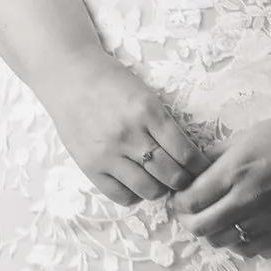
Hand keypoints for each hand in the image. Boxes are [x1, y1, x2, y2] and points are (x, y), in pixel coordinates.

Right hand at [49, 62, 202, 206]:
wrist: (68, 75)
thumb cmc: (111, 82)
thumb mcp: (145, 95)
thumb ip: (163, 125)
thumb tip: (187, 159)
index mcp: (148, 112)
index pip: (187, 154)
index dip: (200, 168)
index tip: (202, 171)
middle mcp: (130, 134)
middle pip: (172, 175)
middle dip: (183, 181)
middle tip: (183, 178)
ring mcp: (108, 152)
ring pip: (149, 190)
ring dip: (159, 189)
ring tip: (158, 180)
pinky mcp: (90, 166)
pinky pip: (121, 195)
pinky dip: (134, 195)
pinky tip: (135, 183)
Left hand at [175, 112, 270, 256]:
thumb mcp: (243, 138)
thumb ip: (214, 157)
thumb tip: (191, 172)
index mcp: (234, 172)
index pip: (189, 201)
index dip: (178, 201)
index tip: (180, 195)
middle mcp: (247, 199)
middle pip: (200, 227)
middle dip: (188, 220)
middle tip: (190, 210)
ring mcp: (266, 218)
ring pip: (221, 241)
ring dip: (211, 231)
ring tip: (213, 217)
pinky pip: (249, 249)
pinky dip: (236, 243)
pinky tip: (236, 228)